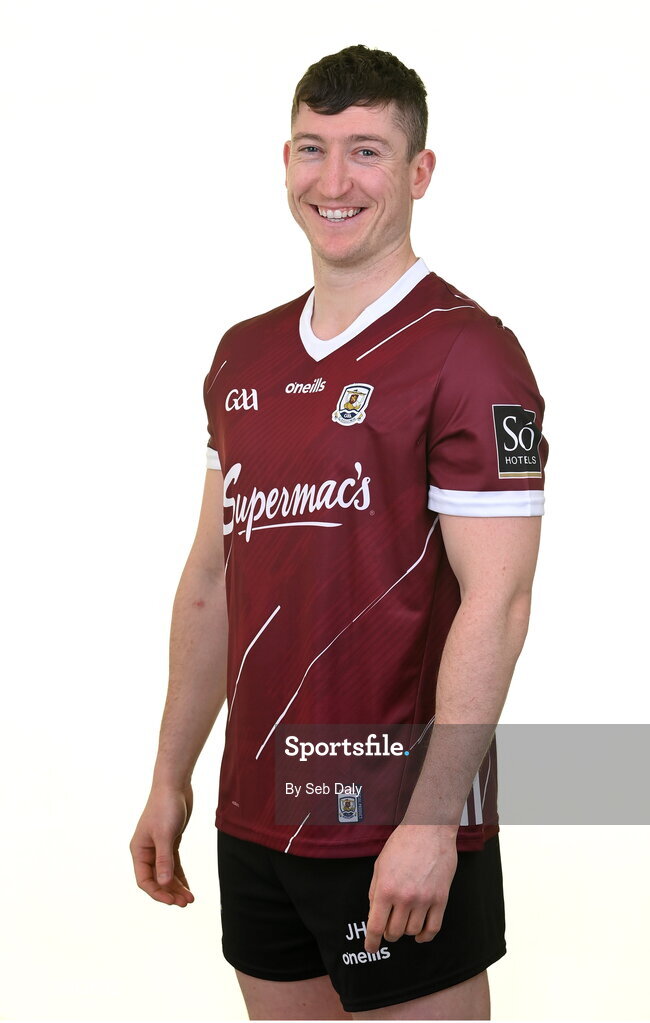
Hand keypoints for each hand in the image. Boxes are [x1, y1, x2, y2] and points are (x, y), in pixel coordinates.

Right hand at [129, 784, 194, 906]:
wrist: (174, 784)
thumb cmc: (166, 806)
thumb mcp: (165, 834)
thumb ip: (164, 859)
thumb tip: (164, 883)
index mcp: (139, 850)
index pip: (145, 880)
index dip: (157, 893)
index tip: (172, 901)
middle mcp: (146, 851)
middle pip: (156, 879)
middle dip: (170, 892)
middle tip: (186, 902)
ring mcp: (158, 847)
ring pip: (166, 873)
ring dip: (176, 886)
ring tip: (190, 899)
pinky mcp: (170, 841)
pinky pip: (173, 864)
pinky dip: (180, 875)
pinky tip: (188, 886)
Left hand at [365, 824, 457, 952]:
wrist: (429, 829)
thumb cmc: (402, 843)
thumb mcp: (380, 865)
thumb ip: (375, 890)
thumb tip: (373, 913)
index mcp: (385, 888)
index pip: (375, 925)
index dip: (371, 942)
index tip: (370, 948)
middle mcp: (404, 897)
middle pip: (394, 932)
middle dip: (388, 934)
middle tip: (388, 927)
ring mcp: (424, 899)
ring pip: (412, 932)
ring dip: (406, 932)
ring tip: (404, 922)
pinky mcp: (441, 899)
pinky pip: (433, 928)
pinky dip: (425, 936)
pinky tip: (420, 935)